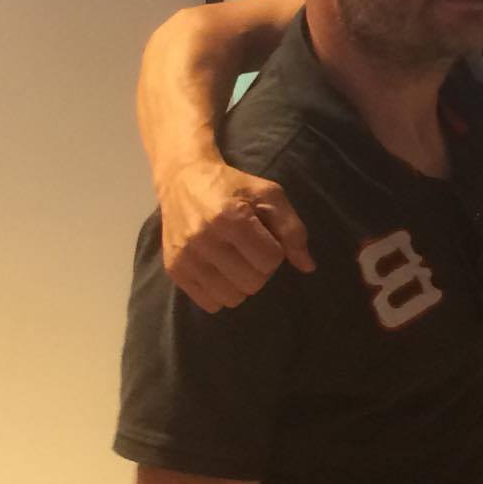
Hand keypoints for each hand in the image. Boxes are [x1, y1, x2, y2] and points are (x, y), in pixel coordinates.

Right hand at [158, 159, 313, 311]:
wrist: (183, 180)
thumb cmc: (233, 187)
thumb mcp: (269, 196)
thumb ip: (292, 230)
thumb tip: (308, 267)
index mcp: (230, 218)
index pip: (270, 260)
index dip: (274, 251)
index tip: (264, 237)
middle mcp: (203, 239)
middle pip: (253, 283)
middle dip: (259, 269)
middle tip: (249, 249)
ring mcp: (185, 257)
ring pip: (232, 298)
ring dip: (241, 283)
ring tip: (234, 260)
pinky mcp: (174, 269)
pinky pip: (210, 303)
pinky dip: (220, 292)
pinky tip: (218, 270)